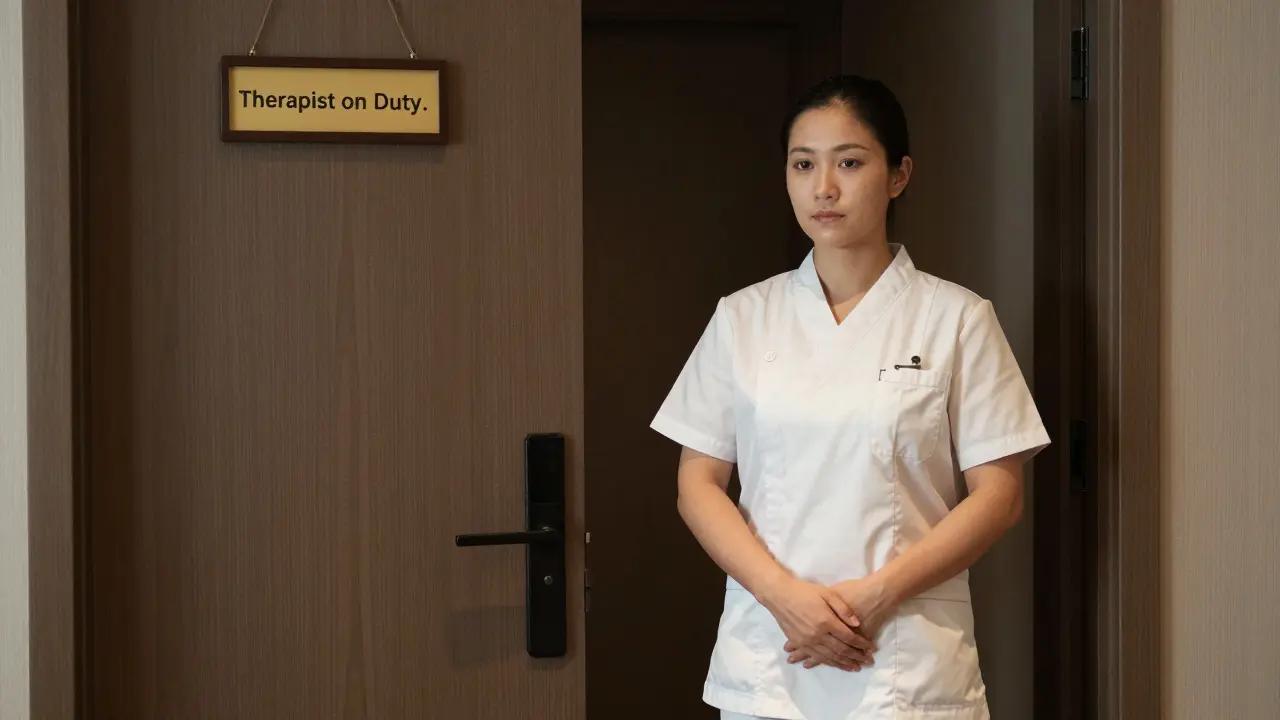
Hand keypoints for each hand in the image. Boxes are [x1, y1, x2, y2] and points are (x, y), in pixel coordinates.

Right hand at [758, 576, 874, 670]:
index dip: (861, 644)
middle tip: (867, 661)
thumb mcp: (827, 593)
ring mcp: (807, 641)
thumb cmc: (805, 591)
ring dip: (845, 663)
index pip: (849, 637)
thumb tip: (857, 624)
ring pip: (830, 657)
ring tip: (856, 667)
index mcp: (826, 621)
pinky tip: (837, 665)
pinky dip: (829, 663)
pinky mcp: (799, 644)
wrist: (779, 595)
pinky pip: (817, 657)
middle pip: (842, 650)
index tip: (870, 648)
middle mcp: (818, 635)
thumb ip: (843, 609)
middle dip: (856, 656)